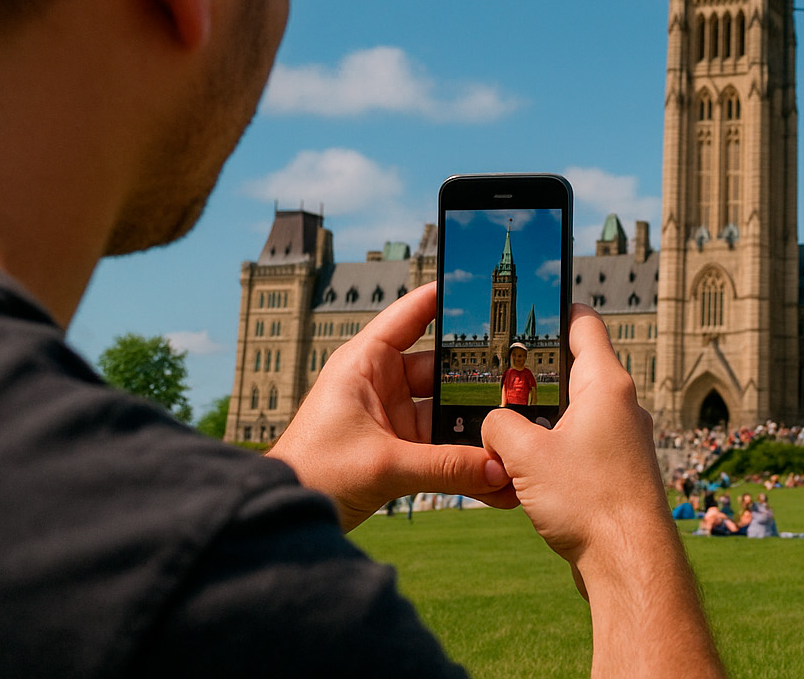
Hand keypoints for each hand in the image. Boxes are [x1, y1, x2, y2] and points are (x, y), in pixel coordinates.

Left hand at [269, 283, 513, 531]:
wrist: (285, 516)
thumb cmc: (313, 474)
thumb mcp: (384, 465)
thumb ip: (446, 467)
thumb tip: (497, 470)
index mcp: (365, 364)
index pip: (410, 316)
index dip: (442, 298)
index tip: (479, 287)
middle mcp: (382, 385)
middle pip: (442, 370)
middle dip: (477, 379)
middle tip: (519, 377)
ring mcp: (393, 417)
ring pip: (446, 412)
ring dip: (474, 426)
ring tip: (511, 433)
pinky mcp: (400, 449)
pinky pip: (442, 446)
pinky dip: (465, 458)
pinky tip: (492, 471)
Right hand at [480, 304, 669, 568]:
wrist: (629, 561)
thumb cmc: (589, 501)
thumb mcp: (525, 456)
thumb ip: (500, 425)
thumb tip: (494, 425)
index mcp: (606, 384)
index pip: (583, 324)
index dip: (553, 310)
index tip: (527, 305)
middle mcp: (621, 405)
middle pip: (572, 372)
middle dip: (533, 378)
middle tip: (495, 379)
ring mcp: (623, 438)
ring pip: (573, 414)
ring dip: (539, 422)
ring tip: (501, 431)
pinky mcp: (618, 470)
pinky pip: (580, 447)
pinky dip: (553, 451)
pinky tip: (523, 473)